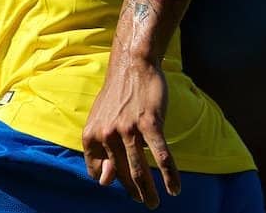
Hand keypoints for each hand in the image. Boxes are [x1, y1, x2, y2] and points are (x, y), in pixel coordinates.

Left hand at [81, 58, 180, 208]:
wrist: (132, 66)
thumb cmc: (117, 96)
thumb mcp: (101, 121)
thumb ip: (101, 150)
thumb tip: (104, 183)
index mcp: (91, 134)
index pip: (97, 171)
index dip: (111, 180)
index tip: (124, 185)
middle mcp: (106, 134)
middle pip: (121, 173)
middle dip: (133, 192)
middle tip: (145, 203)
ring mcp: (128, 129)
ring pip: (139, 170)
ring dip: (148, 191)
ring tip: (153, 203)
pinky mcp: (150, 124)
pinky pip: (161, 156)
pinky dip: (169, 175)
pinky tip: (174, 188)